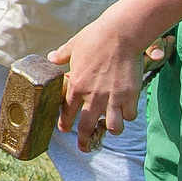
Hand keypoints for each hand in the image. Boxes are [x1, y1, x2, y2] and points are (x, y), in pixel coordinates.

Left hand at [50, 4, 143, 147]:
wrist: (121, 32)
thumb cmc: (96, 36)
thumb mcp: (73, 45)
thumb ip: (61, 55)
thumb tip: (51, 58)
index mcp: (76, 86)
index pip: (67, 114)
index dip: (65, 125)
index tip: (64, 129)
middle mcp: (93, 96)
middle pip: (86, 127)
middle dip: (84, 141)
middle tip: (84, 147)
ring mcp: (112, 97)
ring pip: (112, 127)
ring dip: (111, 129)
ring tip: (111, 127)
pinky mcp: (130, 95)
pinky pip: (129, 115)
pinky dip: (128, 115)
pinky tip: (127, 110)